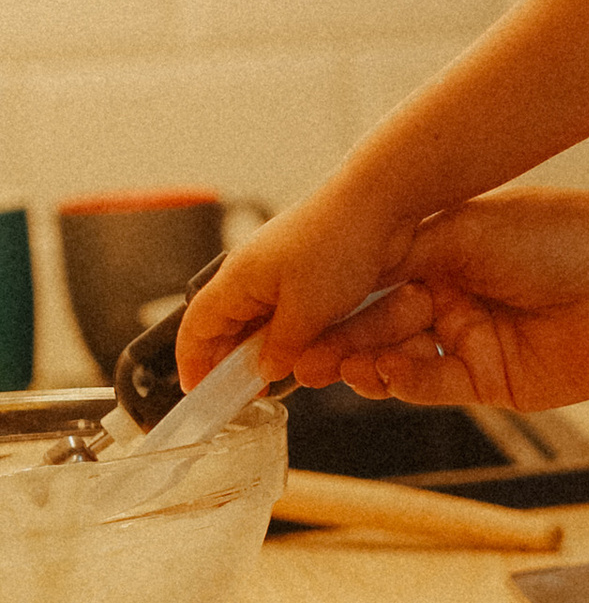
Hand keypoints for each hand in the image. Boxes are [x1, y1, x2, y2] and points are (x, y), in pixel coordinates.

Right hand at [174, 178, 422, 389]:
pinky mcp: (311, 277)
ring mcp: (282, 276)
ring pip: (260, 325)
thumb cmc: (337, 243)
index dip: (192, 363)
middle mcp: (253, 277)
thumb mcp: (307, 311)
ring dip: (265, 354)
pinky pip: (289, 315)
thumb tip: (263, 372)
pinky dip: (291, 339)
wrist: (381, 204)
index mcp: (236, 280)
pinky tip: (305, 357)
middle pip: (226, 329)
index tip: (198, 394)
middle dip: (231, 365)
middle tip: (245, 398)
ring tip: (277, 384)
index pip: (196, 328)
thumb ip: (280, 348)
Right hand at [312, 192, 588, 411]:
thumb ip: (401, 255)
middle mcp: (455, 295)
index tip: (286, 310)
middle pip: (374, 322)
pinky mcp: (492, 382)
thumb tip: (339, 271)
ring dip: (359, 361)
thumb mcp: (467, 230)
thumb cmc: (566, 236)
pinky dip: (400, 381)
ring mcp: (472, 341)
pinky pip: (432, 386)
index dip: (329, 295)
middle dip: (332, 337)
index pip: (370, 276)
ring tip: (329, 364)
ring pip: (396, 359)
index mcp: (446, 249)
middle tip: (290, 352)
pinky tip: (378, 373)